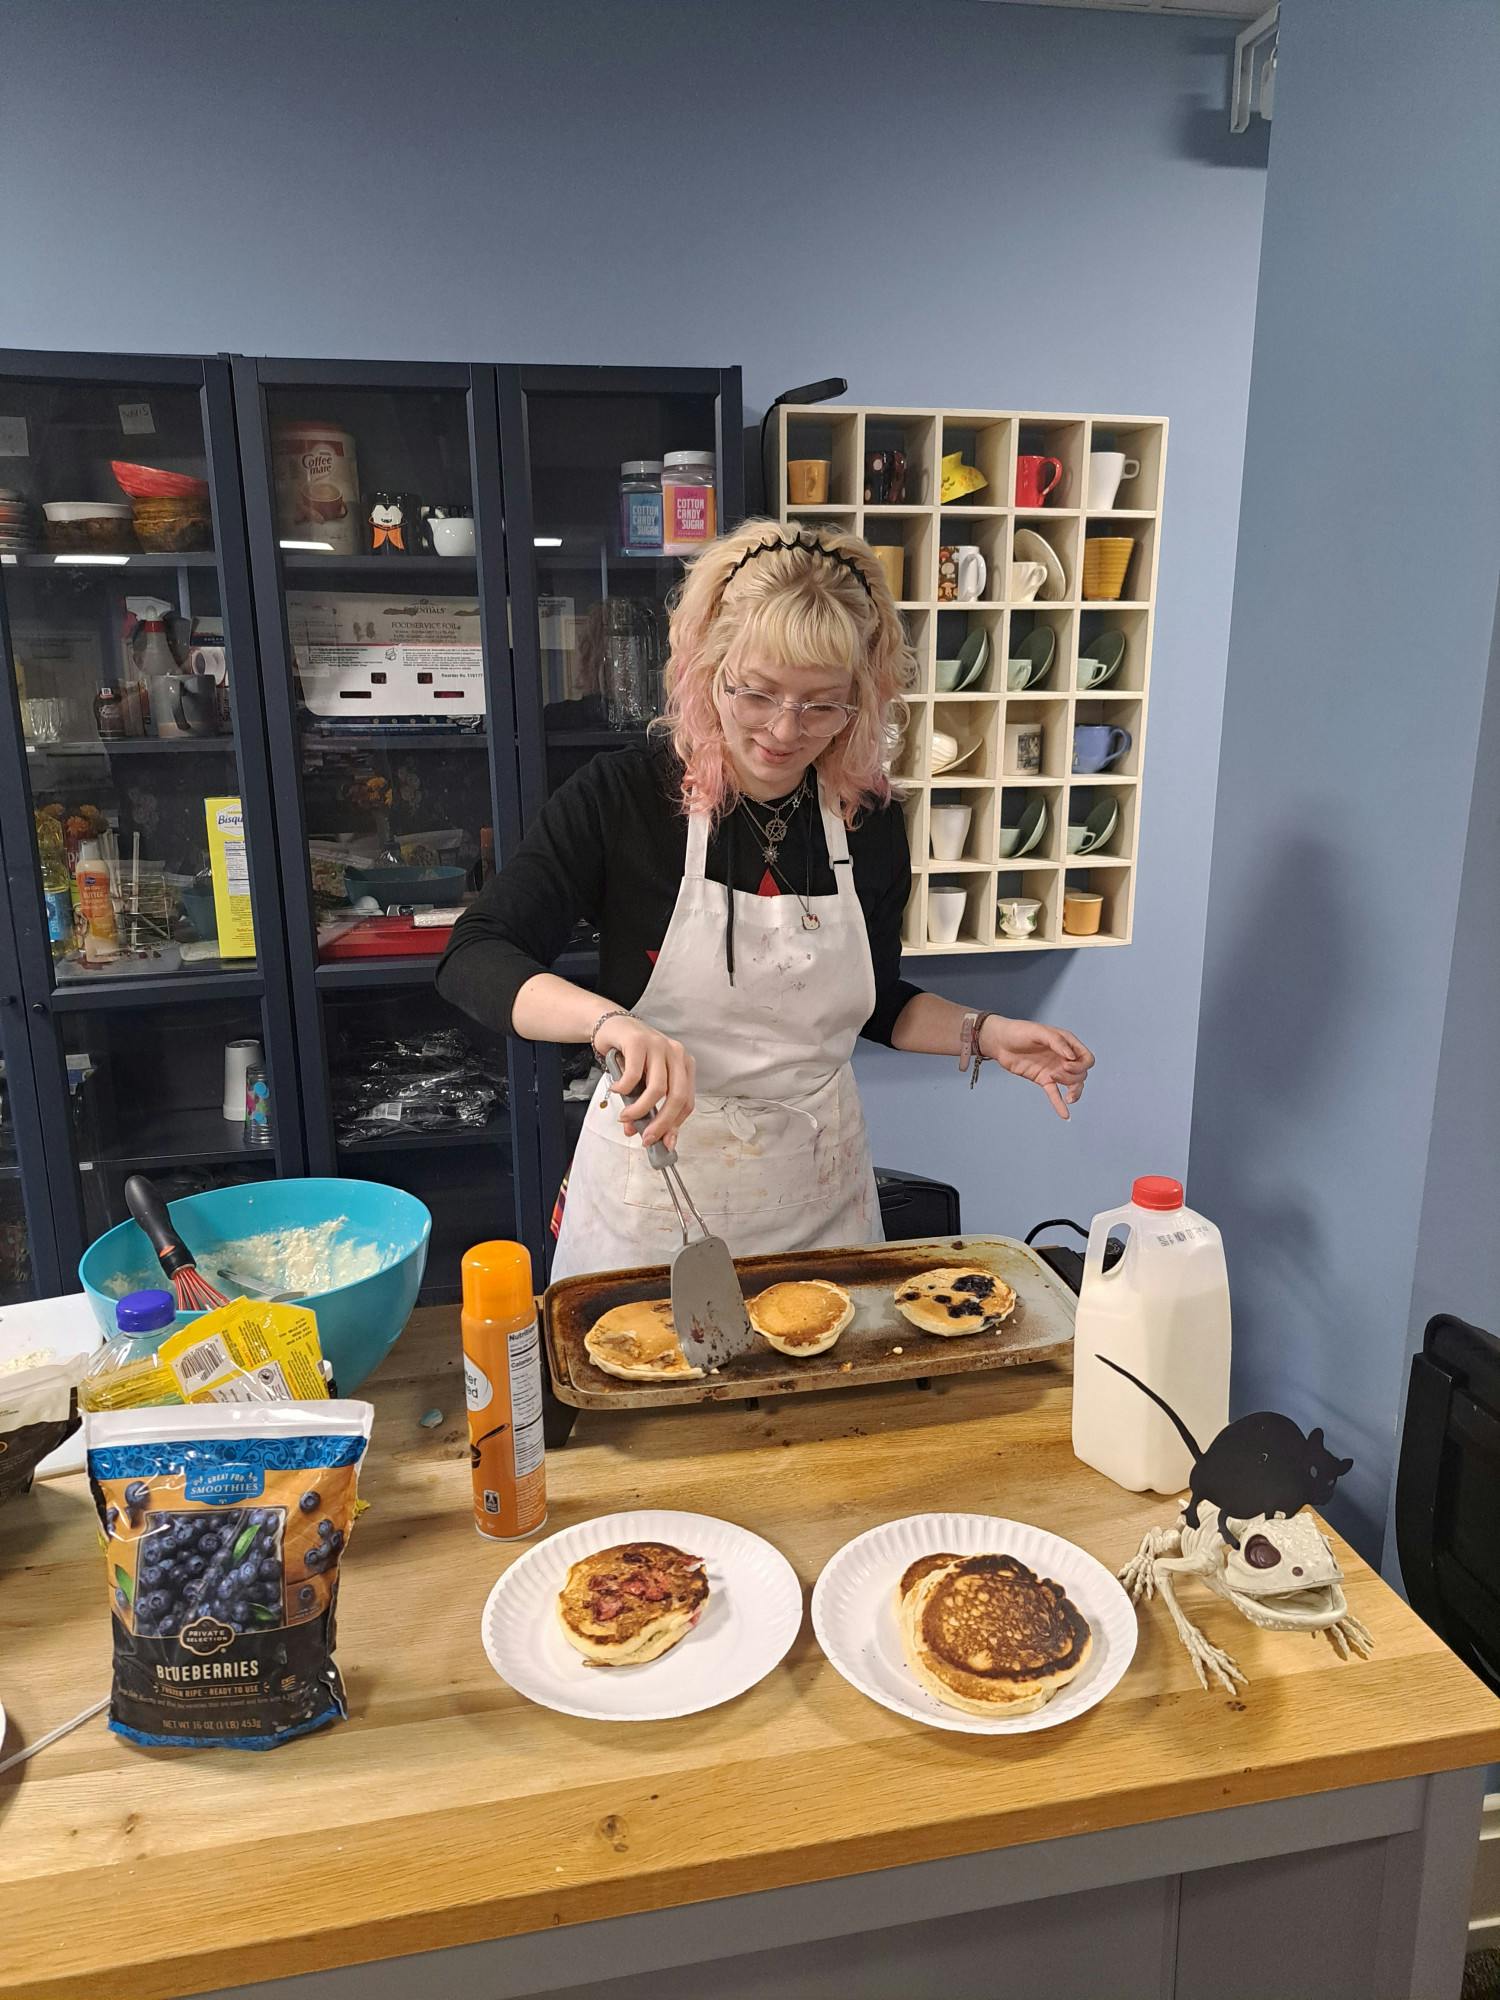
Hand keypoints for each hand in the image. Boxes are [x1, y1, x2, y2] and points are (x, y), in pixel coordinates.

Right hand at [598, 1015, 695, 1148]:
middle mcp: (676, 1053)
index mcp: (683, 1065)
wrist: (613, 1027)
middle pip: (677, 1096)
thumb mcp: (643, 1083)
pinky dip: (624, 1089)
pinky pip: (634, 1074)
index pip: (687, 1100)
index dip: (675, 1124)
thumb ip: (645, 1106)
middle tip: (646, 1137)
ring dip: (640, 1109)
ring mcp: (659, 1045)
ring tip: (625, 1117)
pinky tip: (616, 1090)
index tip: (663, 1141)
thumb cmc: (631, 1056)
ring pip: (658, 1088)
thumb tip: (639, 1132)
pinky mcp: (639, 1042)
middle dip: (662, 1123)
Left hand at [980, 1016, 1093, 1120]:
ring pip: (1073, 1085)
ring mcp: (1054, 1069)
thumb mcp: (1039, 1032)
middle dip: (1074, 1077)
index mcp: (1067, 1044)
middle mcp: (1063, 1058)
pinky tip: (1065, 1116)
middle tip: (1056, 1074)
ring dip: (1074, 1091)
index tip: (1066, 1065)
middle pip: (1082, 1074)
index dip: (1081, 1065)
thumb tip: (1071, 1057)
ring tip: (1068, 1098)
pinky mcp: (1043, 1079)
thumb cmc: (1019, 1031)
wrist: (999, 1042)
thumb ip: (1057, 1042)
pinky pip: (1054, 1094)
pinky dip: (1060, 1105)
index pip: (1087, 1058)